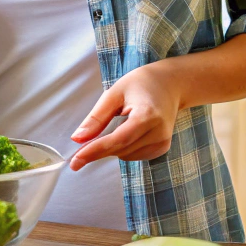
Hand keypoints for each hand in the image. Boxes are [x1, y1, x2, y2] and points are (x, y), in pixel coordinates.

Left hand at [67, 61, 184, 170]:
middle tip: (76, 154)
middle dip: (97, 151)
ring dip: (112, 147)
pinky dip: (123, 148)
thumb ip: (96, 117)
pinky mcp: (162, 148)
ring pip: (125, 155)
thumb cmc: (141, 84)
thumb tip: (77, 139)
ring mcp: (162, 142)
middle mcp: (158, 132)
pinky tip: (126, 131)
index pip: (118, 139)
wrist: (170, 84)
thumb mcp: (114, 93)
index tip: (75, 161)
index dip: (95, 151)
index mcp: (147, 115)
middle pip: (120, 149)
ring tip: (116, 124)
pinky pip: (134, 155)